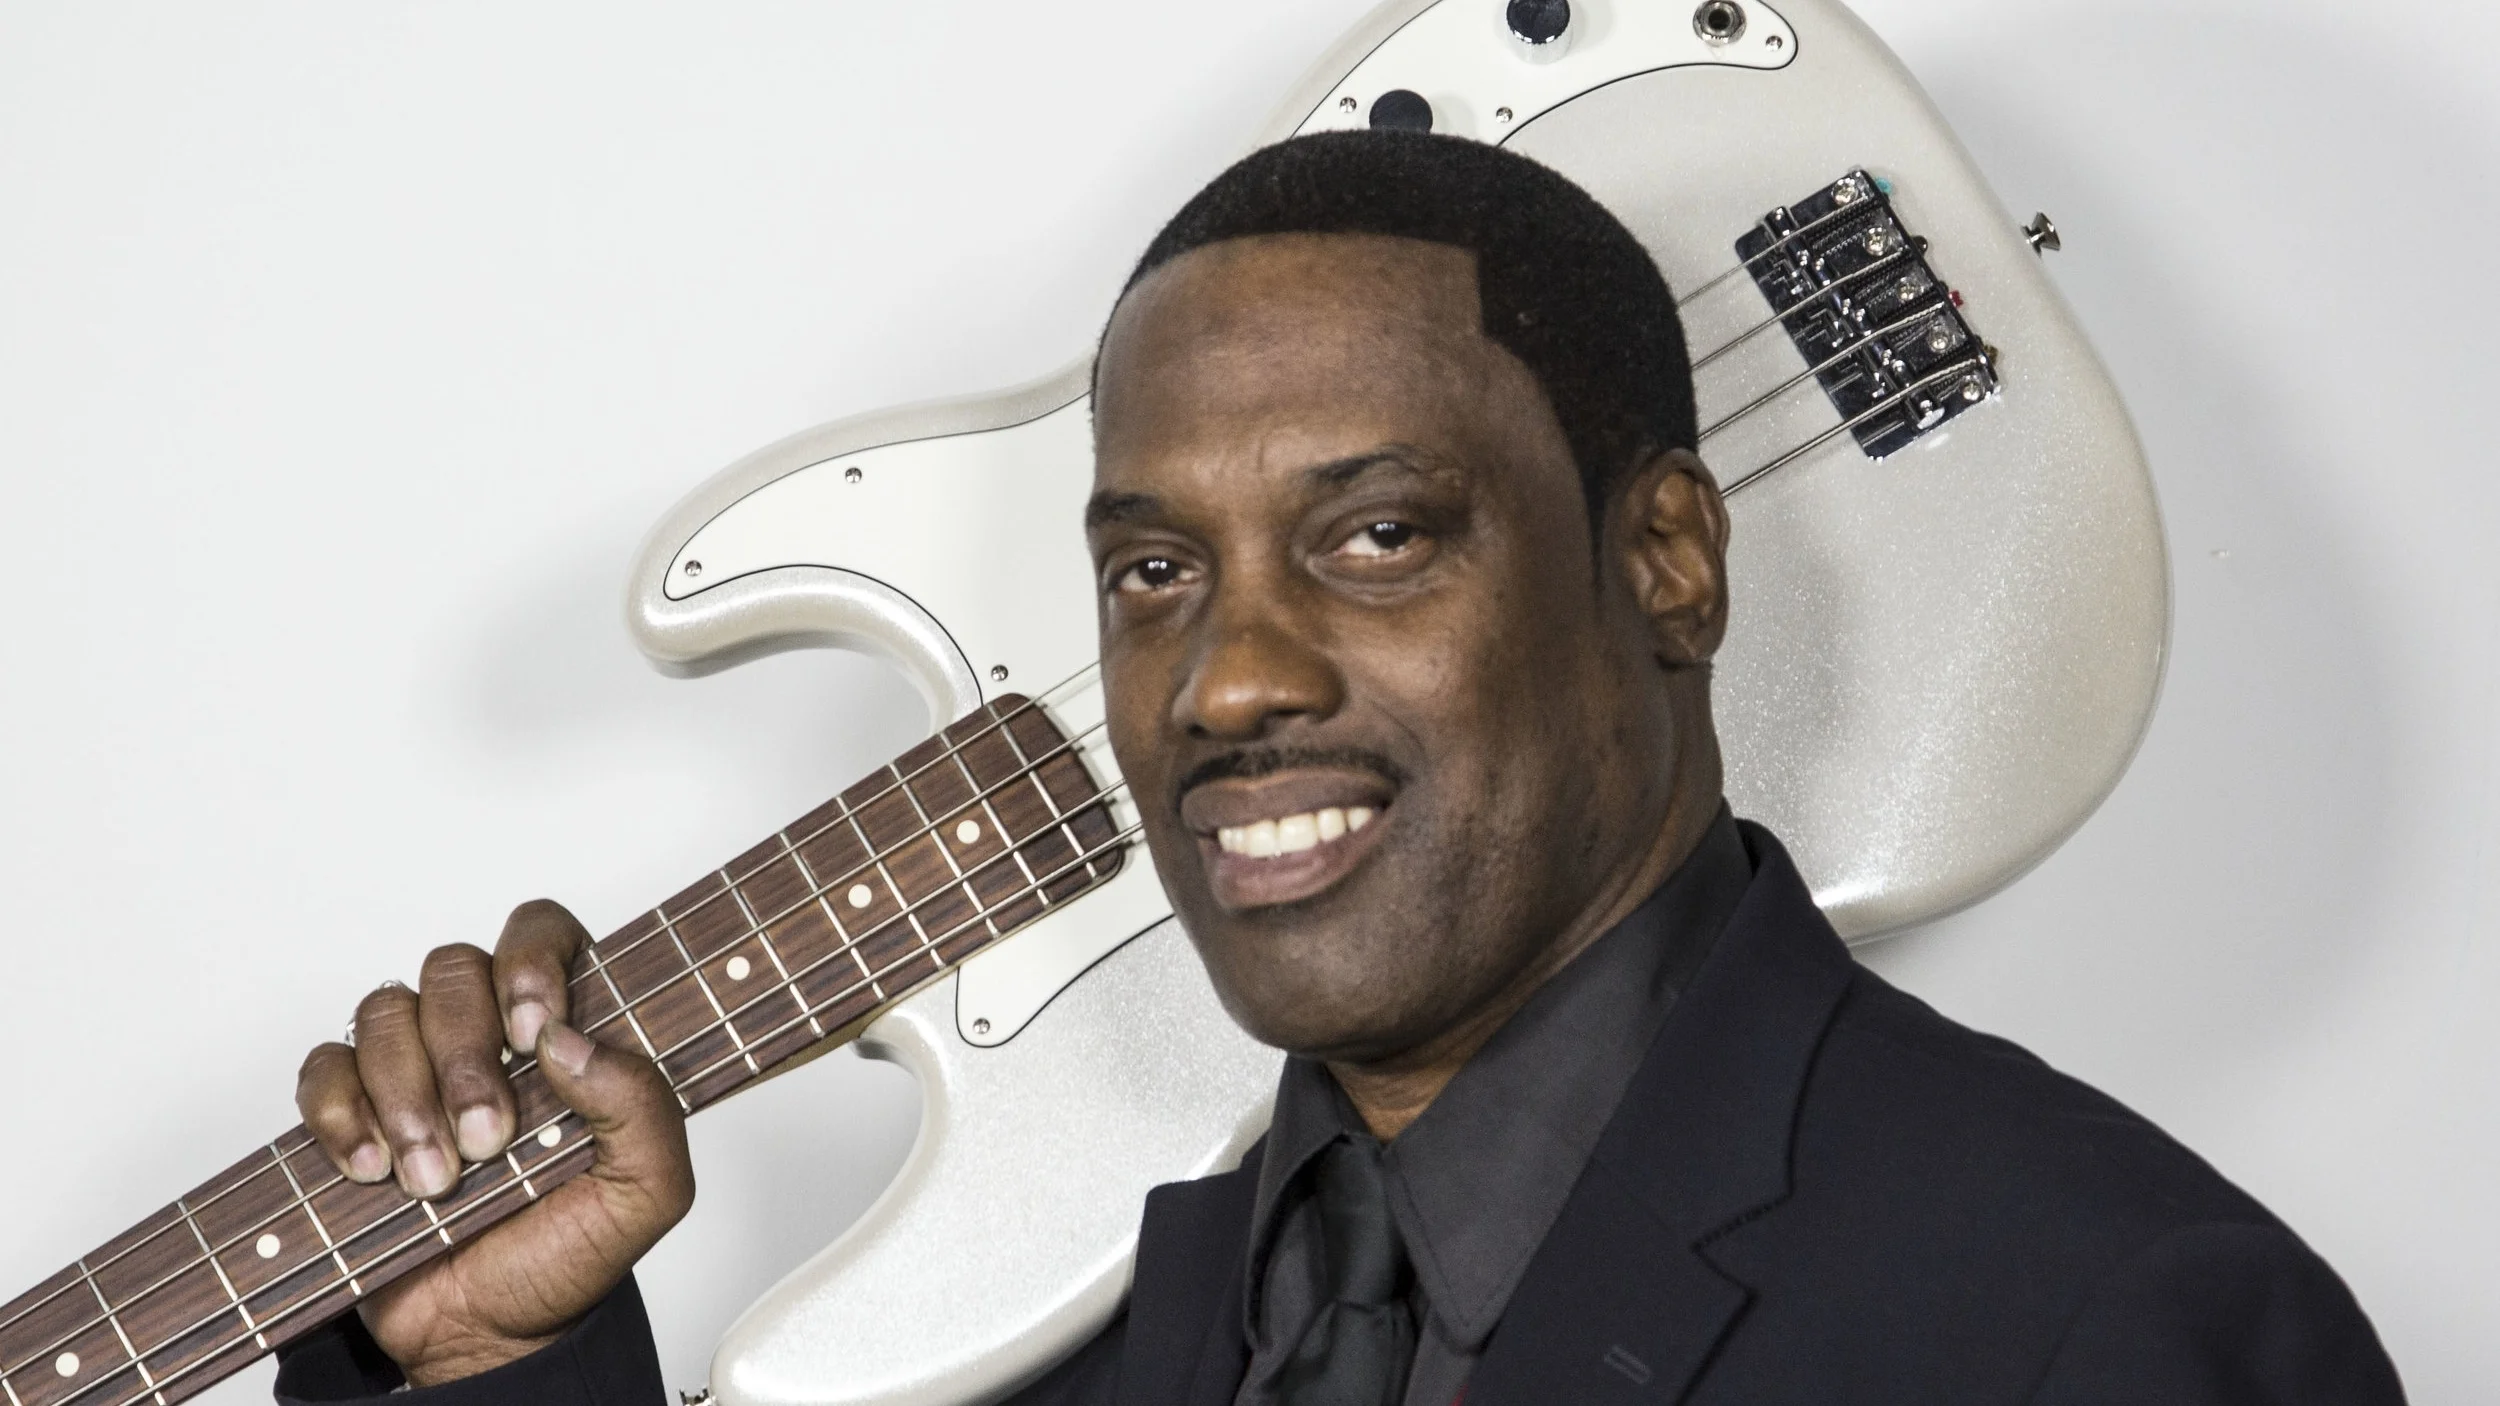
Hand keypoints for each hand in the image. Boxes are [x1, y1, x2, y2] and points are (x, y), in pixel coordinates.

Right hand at [294, 901, 694, 1385]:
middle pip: (454, 969)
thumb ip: (643, 1106)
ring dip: (407, 1099)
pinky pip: (324, 1068)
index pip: (542, 931)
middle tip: (488, 1141)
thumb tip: (569, 1041)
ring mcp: (415, 1064)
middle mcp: (488, 1030)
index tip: (532, 1030)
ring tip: (434, 1181)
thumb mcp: (647, 1190)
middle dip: (465, 1058)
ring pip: (385, 1015)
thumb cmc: (568, 1250)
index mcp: (565, 1030)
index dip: (530, 960)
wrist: (489, 1333)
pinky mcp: (352, 1107)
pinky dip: (340, 1113)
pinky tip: (370, 1170)